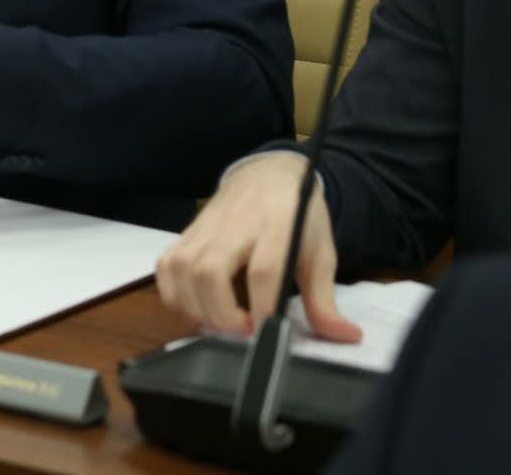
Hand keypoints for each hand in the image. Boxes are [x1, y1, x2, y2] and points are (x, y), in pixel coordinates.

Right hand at [155, 152, 363, 342]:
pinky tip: (195, 307)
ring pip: (182, 268)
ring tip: (219, 323)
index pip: (263, 270)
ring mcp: (205, 226)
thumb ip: (325, 297)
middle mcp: (236, 223)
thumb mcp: (320, 252)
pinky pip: (165, 264)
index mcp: (277, 225)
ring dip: (195, 307)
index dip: (263, 308)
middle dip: (221, 313)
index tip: (268, 333)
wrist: (268, 173)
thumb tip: (345, 337)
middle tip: (241, 331)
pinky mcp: (186, 231)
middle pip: (210, 271)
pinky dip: (172, 292)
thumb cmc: (297, 215)